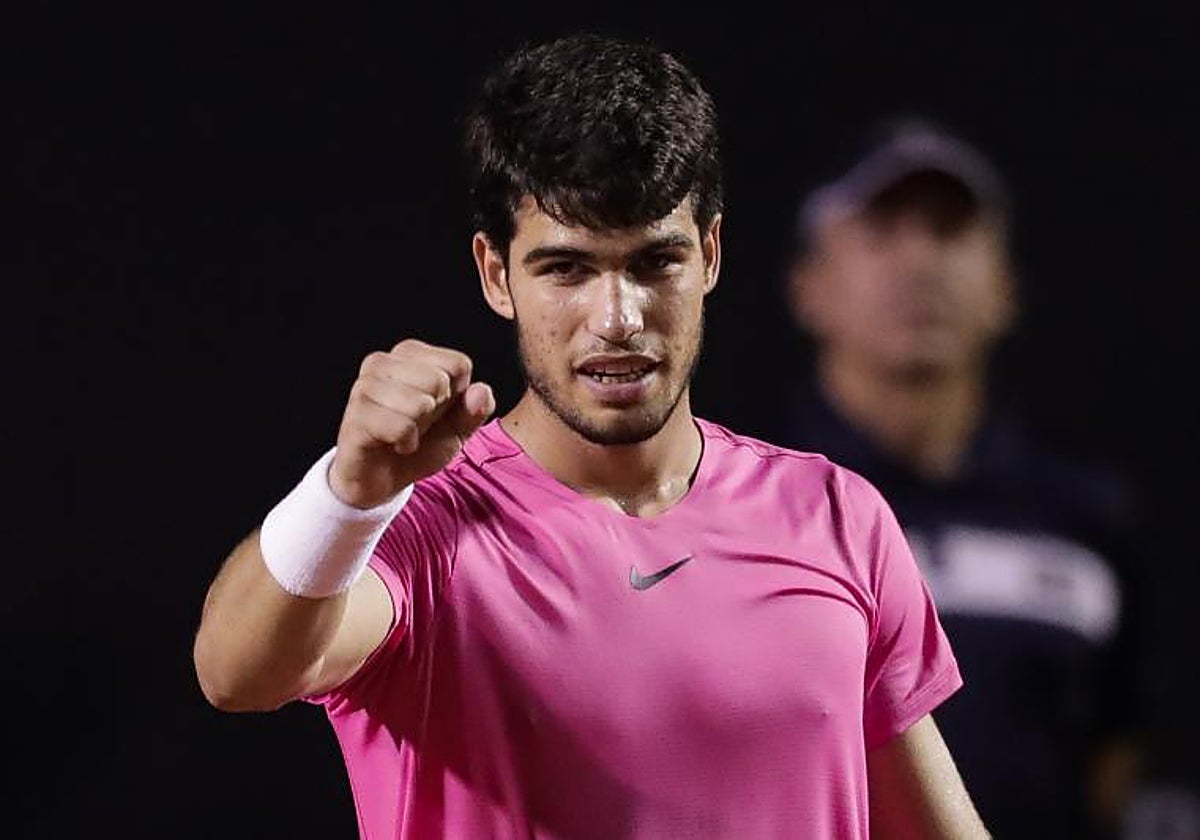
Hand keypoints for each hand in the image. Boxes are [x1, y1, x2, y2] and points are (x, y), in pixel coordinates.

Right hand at [328, 339, 494, 507]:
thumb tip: (482, 391)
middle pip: (439, 380)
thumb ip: (474, 410)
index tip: (436, 410)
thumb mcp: (456, 429)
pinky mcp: (356, 415)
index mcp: (409, 354)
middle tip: (417, 424)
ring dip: (420, 429)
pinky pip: (402, 427)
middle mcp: (382, 362)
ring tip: (404, 433)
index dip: (456, 396)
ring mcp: (364, 387)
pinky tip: (395, 444)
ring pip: (420, 403)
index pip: (458, 363)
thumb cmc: (417, 444)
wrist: (380, 479)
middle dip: (436, 412)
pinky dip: (406, 443)